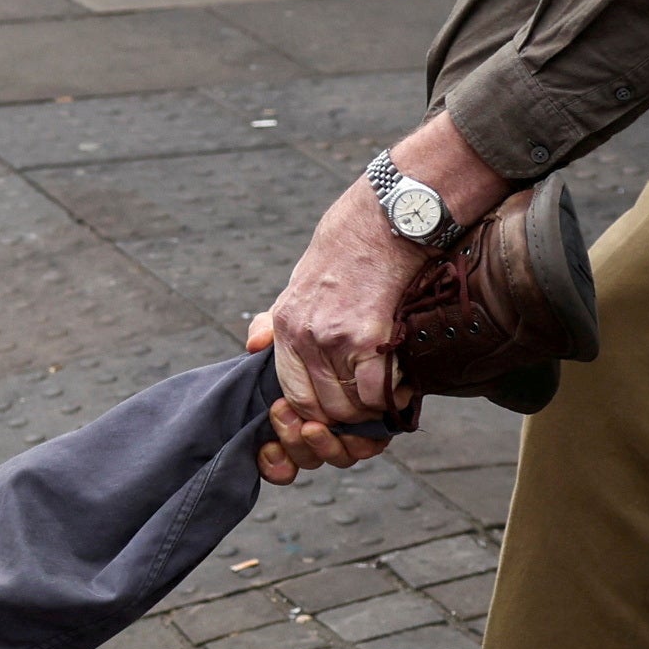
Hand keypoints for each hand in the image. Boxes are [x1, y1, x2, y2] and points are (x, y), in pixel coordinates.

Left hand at [258, 156, 453, 476]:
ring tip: (382, 399)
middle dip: (344, 420)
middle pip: (320, 408)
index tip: (334, 413)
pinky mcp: (367, 338)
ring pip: (348, 407)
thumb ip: (274, 322)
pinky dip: (389, 400)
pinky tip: (398, 388)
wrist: (378, 228)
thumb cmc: (342, 263)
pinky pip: (376, 394)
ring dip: (369, 413)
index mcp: (286, 328)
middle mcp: (305, 337)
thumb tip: (250, 347)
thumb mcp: (295, 288)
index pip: (293, 396)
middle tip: (365, 412)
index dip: (314, 415)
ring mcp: (334, 340)